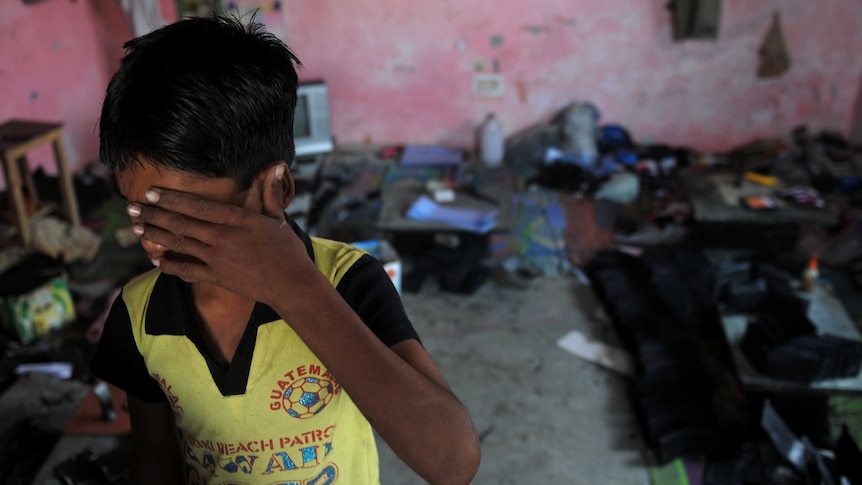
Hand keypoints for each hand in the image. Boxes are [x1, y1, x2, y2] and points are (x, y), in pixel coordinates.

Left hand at [128, 164, 314, 305]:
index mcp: (237, 219)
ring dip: (155, 236)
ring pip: (178, 244)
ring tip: (137, 228)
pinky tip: (156, 260)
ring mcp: (217, 259)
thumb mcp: (279, 218)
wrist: (291, 285)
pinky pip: (186, 270)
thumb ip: (270, 193)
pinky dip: (169, 265)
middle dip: (153, 215)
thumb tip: (276, 167)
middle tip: (131, 208)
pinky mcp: (216, 277)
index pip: (197, 205)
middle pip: (180, 223)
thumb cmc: (287, 250)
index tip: (150, 192)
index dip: (170, 198)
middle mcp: (222, 237)